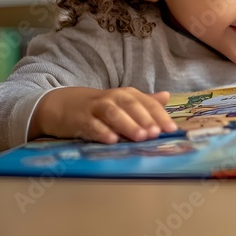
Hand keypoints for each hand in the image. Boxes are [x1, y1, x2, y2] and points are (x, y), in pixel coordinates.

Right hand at [31, 87, 178, 143]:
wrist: (63, 104)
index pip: (147, 103)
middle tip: (155, 133)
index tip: (171, 129)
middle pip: (132, 106)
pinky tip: (112, 140)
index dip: (160, 115)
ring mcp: (96, 108)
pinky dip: (102, 132)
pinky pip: (92, 125)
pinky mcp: (80, 119)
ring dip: (127, 125)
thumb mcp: (123, 102)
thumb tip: (167, 96)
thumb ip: (145, 102)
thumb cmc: (100, 107)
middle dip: (145, 119)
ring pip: (113, 114)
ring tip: (140, 137)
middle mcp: (113, 98)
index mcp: (128, 95)